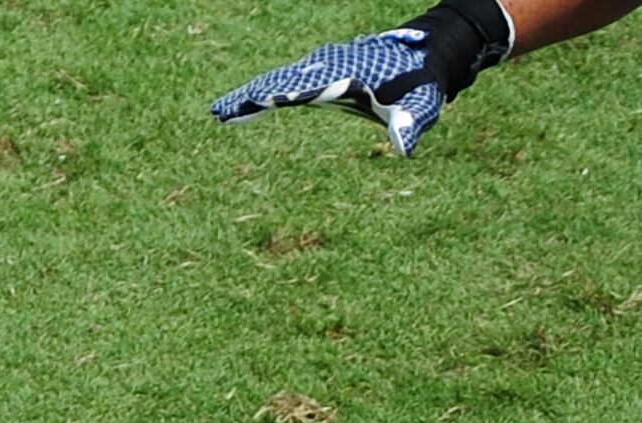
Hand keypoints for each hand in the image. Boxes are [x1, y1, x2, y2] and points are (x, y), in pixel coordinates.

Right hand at [208, 14, 483, 153]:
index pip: (314, 86)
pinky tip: (241, 108)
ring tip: (218, 112)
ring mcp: (321, 65)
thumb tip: (406, 148)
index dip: (290, 93)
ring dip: (249, 95)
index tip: (266, 101)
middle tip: (221, 112)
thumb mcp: (422, 105)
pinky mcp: (317, 71)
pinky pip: (283, 81)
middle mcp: (330, 66)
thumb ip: (412, 124)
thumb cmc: (421, 85)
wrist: (423, 53)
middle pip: (285, 81)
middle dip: (255, 96)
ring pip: (278, 79)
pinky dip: (260, 93)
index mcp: (351, 75)